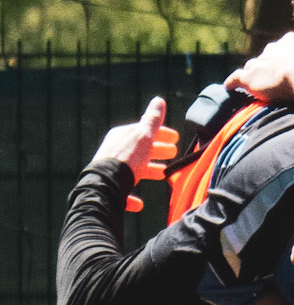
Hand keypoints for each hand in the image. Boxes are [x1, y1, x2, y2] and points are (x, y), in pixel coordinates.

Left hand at [92, 97, 179, 212]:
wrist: (105, 186)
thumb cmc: (126, 160)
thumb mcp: (143, 137)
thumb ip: (152, 121)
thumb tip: (159, 101)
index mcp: (121, 136)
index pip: (144, 131)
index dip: (161, 133)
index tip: (176, 139)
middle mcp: (113, 151)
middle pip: (139, 149)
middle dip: (157, 150)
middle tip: (173, 152)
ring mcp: (109, 171)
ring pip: (133, 169)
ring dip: (148, 170)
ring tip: (163, 174)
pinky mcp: (108, 190)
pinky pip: (123, 193)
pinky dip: (132, 197)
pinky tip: (140, 203)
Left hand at [227, 33, 293, 102]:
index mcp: (290, 42)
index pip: (282, 47)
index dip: (282, 55)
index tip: (284, 61)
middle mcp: (272, 50)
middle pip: (264, 57)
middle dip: (265, 64)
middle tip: (269, 74)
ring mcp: (259, 63)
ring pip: (250, 67)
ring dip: (251, 73)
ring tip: (251, 80)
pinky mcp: (249, 78)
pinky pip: (236, 78)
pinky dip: (232, 82)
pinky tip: (229, 87)